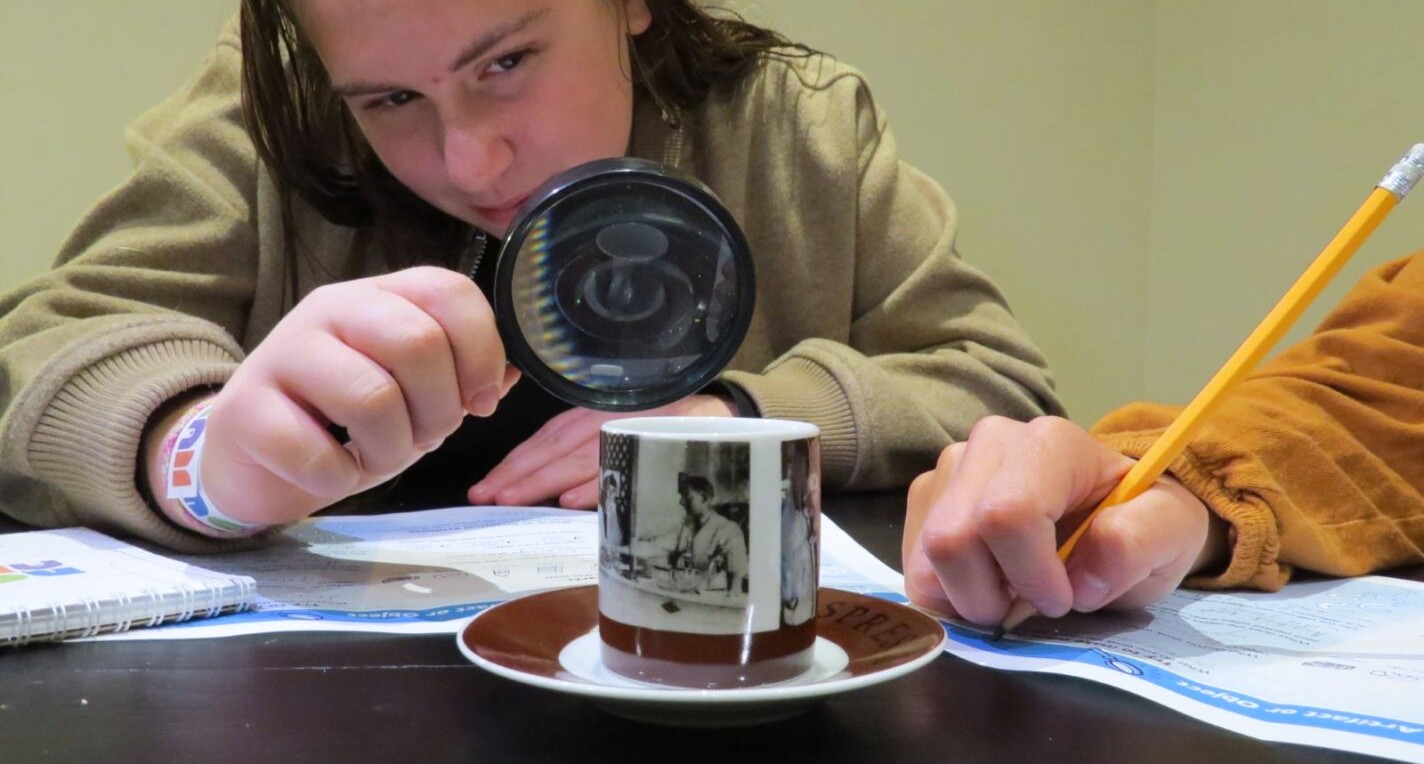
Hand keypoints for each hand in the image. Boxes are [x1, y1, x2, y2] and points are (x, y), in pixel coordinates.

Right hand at [146, 267, 516, 532]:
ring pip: (372, 397)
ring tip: (377, 455)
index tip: (479, 402)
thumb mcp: (414, 392)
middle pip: (417, 342)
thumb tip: (515, 370)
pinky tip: (332, 470)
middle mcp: (331, 308)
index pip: (449, 291)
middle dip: (439, 409)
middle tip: (425, 436)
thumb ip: (463, 374)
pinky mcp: (245, 408)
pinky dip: (338, 477)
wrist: (252, 455)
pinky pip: (316, 451)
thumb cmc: (343, 420)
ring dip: (392, 448)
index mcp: (380, 296)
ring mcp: (283, 352)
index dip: (481, 351)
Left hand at [467, 394, 736, 508]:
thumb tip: (547, 492)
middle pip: (558, 446)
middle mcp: (612, 415)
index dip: (516, 463)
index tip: (487, 488)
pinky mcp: (664, 437)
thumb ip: (586, 454)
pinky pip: (625, 460)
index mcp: (597, 413)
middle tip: (488, 498)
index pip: (548, 438)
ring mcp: (637, 425)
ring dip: (546, 480)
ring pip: (583, 455)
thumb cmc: (667, 428)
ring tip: (515, 499)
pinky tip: (572, 499)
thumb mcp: (622, 431)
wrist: (727, 416)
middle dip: (520, 475)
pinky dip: (597, 482)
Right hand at [901, 416, 1217, 625]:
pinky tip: (987, 583)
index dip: (1029, 575)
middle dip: (987, 596)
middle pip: (952, 538)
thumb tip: (1081, 579)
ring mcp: (950, 467)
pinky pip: (915, 562)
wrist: (1112, 511)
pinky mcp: (927, 496)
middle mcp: (990, 443)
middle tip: (1027, 607)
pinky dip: (948, 591)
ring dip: (965, 596)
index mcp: (1050, 444)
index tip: (1062, 599)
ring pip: (926, 554)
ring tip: (1009, 593)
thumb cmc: (1139, 521)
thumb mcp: (1172, 532)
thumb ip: (1140, 543)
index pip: (1008, 513)